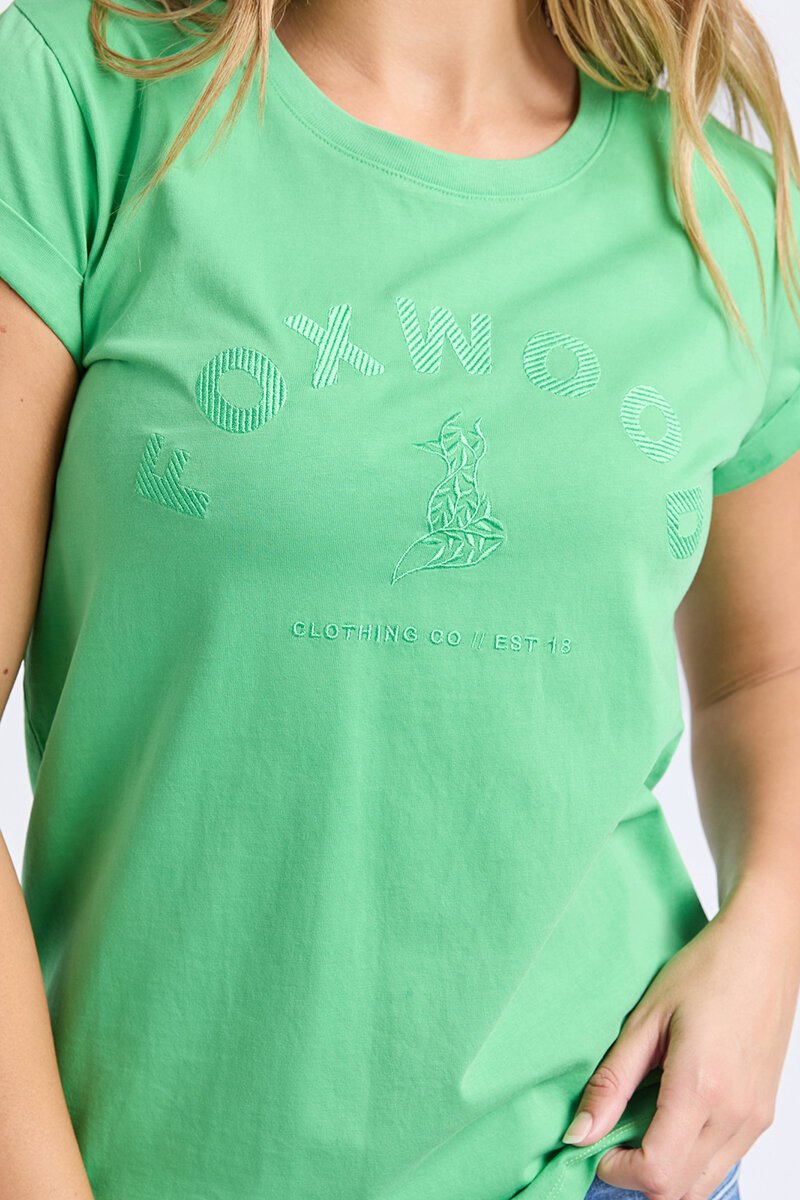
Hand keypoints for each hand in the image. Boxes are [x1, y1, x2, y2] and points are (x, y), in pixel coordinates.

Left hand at [560, 876, 799, 1199]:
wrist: (762, 950)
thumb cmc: (706, 971)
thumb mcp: (645, 1019)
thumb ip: (612, 1081)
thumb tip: (580, 1132)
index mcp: (701, 1087)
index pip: (658, 1172)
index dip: (618, 1172)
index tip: (598, 1146)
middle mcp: (735, 1114)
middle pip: (680, 1190)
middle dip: (638, 1178)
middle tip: (614, 1140)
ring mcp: (754, 1119)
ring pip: (704, 1184)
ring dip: (666, 1172)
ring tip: (641, 1127)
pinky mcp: (763, 1116)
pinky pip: (724, 1162)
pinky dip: (692, 1158)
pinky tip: (671, 1118)